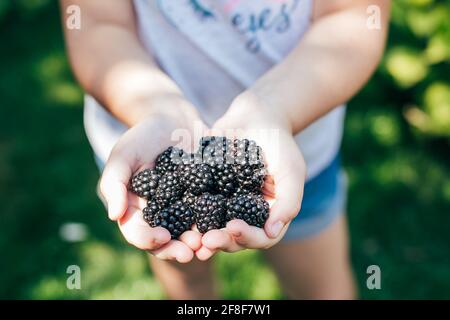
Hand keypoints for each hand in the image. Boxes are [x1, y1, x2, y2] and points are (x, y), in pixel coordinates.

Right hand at [99, 112, 206, 262]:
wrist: (173, 118)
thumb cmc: (142, 136)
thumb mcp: (123, 155)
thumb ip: (114, 183)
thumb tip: (114, 216)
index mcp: (138, 209)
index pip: (138, 232)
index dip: (148, 239)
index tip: (162, 237)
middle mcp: (162, 214)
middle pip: (167, 240)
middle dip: (177, 249)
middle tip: (190, 252)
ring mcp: (185, 208)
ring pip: (190, 233)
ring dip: (199, 243)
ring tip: (208, 245)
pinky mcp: (206, 198)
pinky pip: (212, 215)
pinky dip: (218, 224)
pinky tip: (227, 227)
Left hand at [196, 95, 306, 259]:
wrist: (255, 116)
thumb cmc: (279, 143)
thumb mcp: (291, 170)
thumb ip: (288, 201)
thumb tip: (272, 232)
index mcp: (267, 215)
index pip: (260, 237)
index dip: (247, 238)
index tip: (233, 227)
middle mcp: (244, 215)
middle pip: (233, 237)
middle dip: (220, 240)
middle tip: (207, 240)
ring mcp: (223, 204)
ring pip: (211, 227)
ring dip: (201, 235)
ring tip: (190, 237)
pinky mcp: (205, 190)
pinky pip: (193, 204)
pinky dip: (184, 212)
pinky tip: (173, 213)